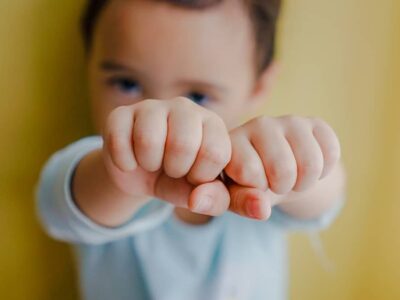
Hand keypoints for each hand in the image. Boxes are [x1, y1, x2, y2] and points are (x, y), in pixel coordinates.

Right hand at [102, 97, 231, 215]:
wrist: (141, 175)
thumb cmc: (178, 180)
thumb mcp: (199, 193)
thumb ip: (212, 198)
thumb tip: (197, 199)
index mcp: (212, 124)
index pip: (215, 152)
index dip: (201, 176)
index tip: (193, 176)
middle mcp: (185, 108)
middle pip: (183, 144)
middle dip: (175, 169)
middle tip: (172, 170)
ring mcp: (152, 106)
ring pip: (148, 139)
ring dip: (149, 163)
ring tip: (152, 163)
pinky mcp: (120, 113)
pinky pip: (119, 140)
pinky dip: (124, 162)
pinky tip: (131, 160)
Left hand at [225, 115, 340, 218]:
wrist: (274, 172)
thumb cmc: (247, 185)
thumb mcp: (234, 196)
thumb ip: (240, 202)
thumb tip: (261, 209)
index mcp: (232, 140)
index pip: (249, 171)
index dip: (255, 189)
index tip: (251, 185)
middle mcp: (258, 124)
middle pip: (283, 169)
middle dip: (282, 187)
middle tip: (275, 183)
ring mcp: (288, 120)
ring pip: (311, 163)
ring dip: (304, 183)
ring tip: (291, 178)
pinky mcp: (314, 123)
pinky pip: (331, 153)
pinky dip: (324, 171)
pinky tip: (306, 166)